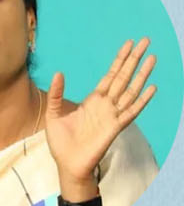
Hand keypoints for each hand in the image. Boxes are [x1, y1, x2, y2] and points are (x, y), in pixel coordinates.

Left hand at [45, 37, 156, 191]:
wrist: (67, 164)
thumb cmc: (61, 142)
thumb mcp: (53, 114)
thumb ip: (56, 95)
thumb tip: (58, 73)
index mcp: (93, 100)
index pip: (110, 75)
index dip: (120, 60)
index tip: (129, 43)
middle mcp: (106, 105)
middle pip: (124, 77)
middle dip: (134, 59)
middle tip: (146, 41)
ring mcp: (113, 115)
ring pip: (131, 90)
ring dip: (142, 75)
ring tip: (152, 58)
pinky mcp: (115, 127)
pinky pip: (131, 111)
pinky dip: (142, 100)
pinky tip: (151, 88)